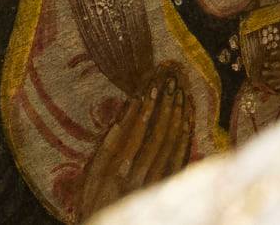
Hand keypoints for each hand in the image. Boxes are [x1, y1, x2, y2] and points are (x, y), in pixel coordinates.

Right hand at [77, 66, 192, 216]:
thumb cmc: (95, 200)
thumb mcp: (91, 174)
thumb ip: (105, 147)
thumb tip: (123, 116)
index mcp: (110, 171)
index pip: (131, 133)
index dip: (142, 108)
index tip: (151, 85)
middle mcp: (133, 177)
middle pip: (153, 135)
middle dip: (164, 105)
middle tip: (172, 80)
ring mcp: (152, 185)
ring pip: (169, 146)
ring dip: (176, 116)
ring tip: (182, 92)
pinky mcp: (165, 190)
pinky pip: (178, 161)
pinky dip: (184, 137)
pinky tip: (188, 119)